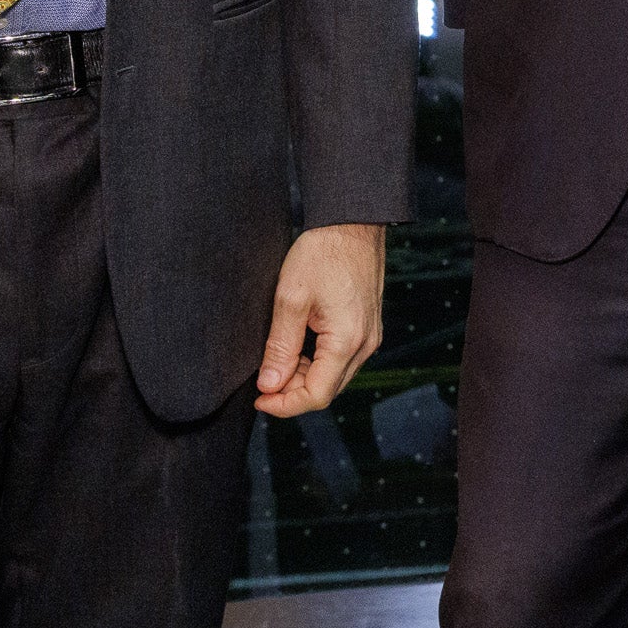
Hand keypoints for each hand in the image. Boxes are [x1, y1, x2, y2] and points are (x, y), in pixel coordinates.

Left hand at [255, 222, 386, 417]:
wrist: (352, 223)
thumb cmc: (323, 253)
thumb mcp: (291, 299)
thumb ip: (280, 347)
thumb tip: (269, 385)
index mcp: (347, 341)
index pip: (316, 395)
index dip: (284, 404)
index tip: (259, 397)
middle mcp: (365, 344)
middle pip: (327, 390)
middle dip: (292, 392)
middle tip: (263, 378)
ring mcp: (369, 336)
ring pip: (334, 377)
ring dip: (304, 377)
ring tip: (278, 359)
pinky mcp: (367, 327)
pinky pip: (342, 359)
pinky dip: (317, 362)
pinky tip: (298, 346)